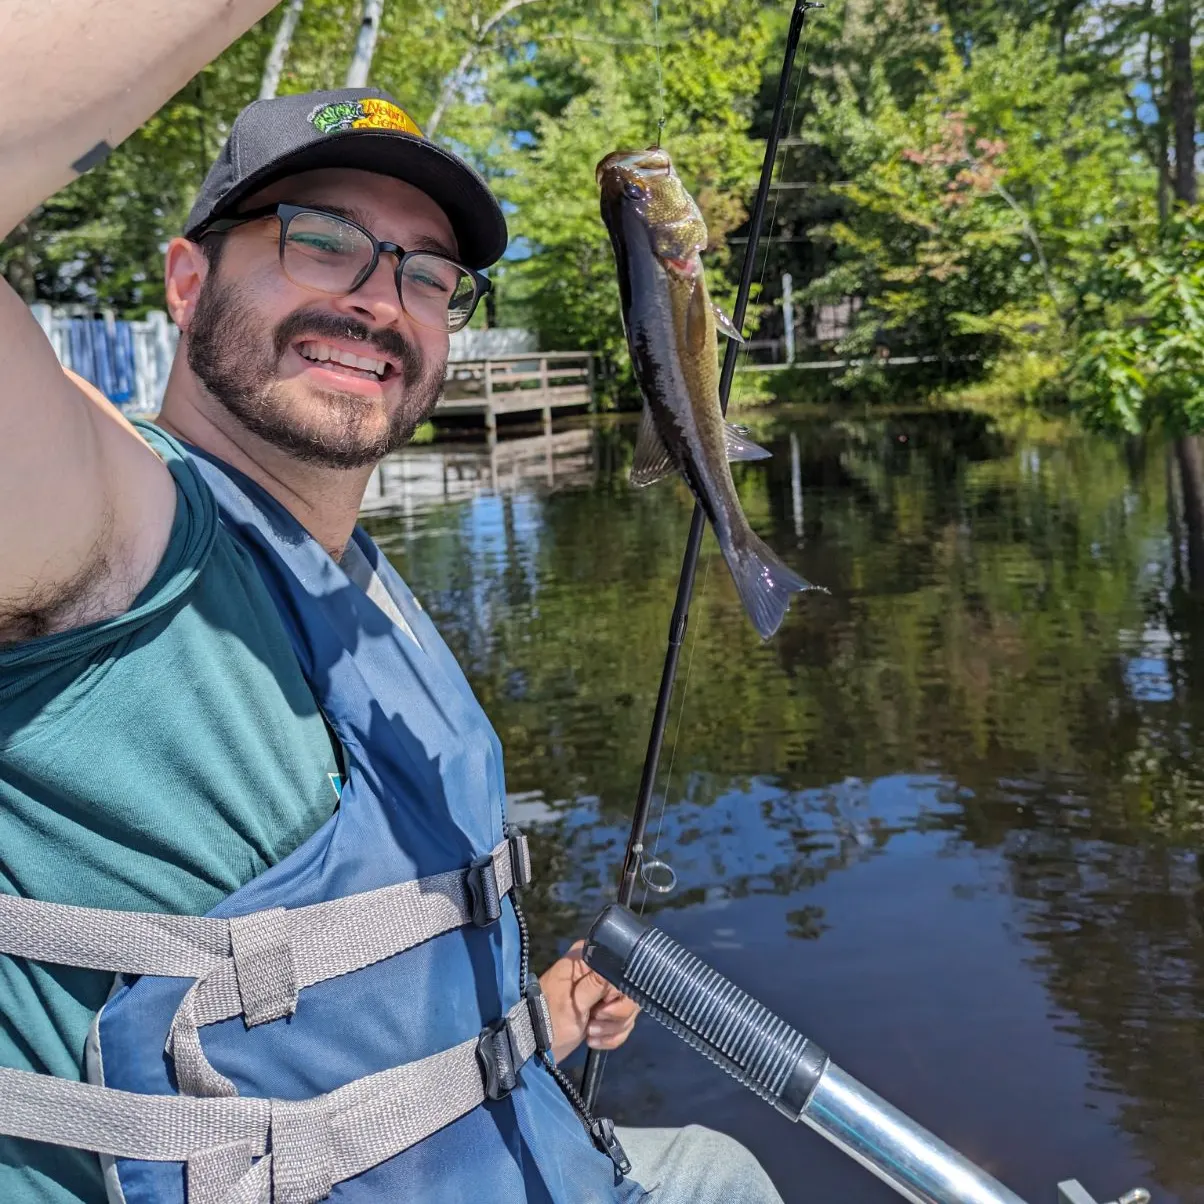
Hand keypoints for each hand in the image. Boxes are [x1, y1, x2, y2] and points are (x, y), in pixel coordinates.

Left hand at [538, 940, 638, 1062]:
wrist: (536, 1046)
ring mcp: (603, 991)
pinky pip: (623, 1023)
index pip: (622, 970)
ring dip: (612, 1028)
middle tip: (593, 1022)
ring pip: (629, 1009)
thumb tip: (621, 968)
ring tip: (590, 1032)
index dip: (618, 992)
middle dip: (616, 1015)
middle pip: (630, 991)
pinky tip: (593, 1040)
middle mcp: (598, 970)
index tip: (602, 1007)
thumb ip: (598, 983)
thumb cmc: (550, 1019)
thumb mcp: (574, 1002)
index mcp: (588, 959)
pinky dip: (611, 1036)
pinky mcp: (605, 1011)